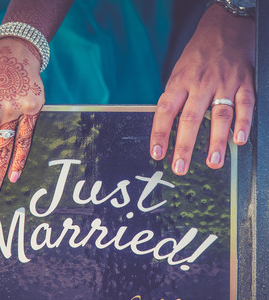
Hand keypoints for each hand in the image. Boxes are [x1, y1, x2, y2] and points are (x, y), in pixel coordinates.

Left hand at [150, 4, 254, 174]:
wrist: (226, 28)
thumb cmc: (197, 56)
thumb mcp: (178, 72)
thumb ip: (175, 98)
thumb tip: (166, 128)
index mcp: (180, 82)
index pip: (165, 112)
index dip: (160, 134)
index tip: (157, 154)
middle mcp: (201, 84)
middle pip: (191, 119)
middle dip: (185, 146)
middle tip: (181, 167)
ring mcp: (224, 84)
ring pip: (220, 116)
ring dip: (217, 142)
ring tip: (213, 162)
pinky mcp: (244, 83)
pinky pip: (245, 105)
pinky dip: (244, 124)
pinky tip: (240, 140)